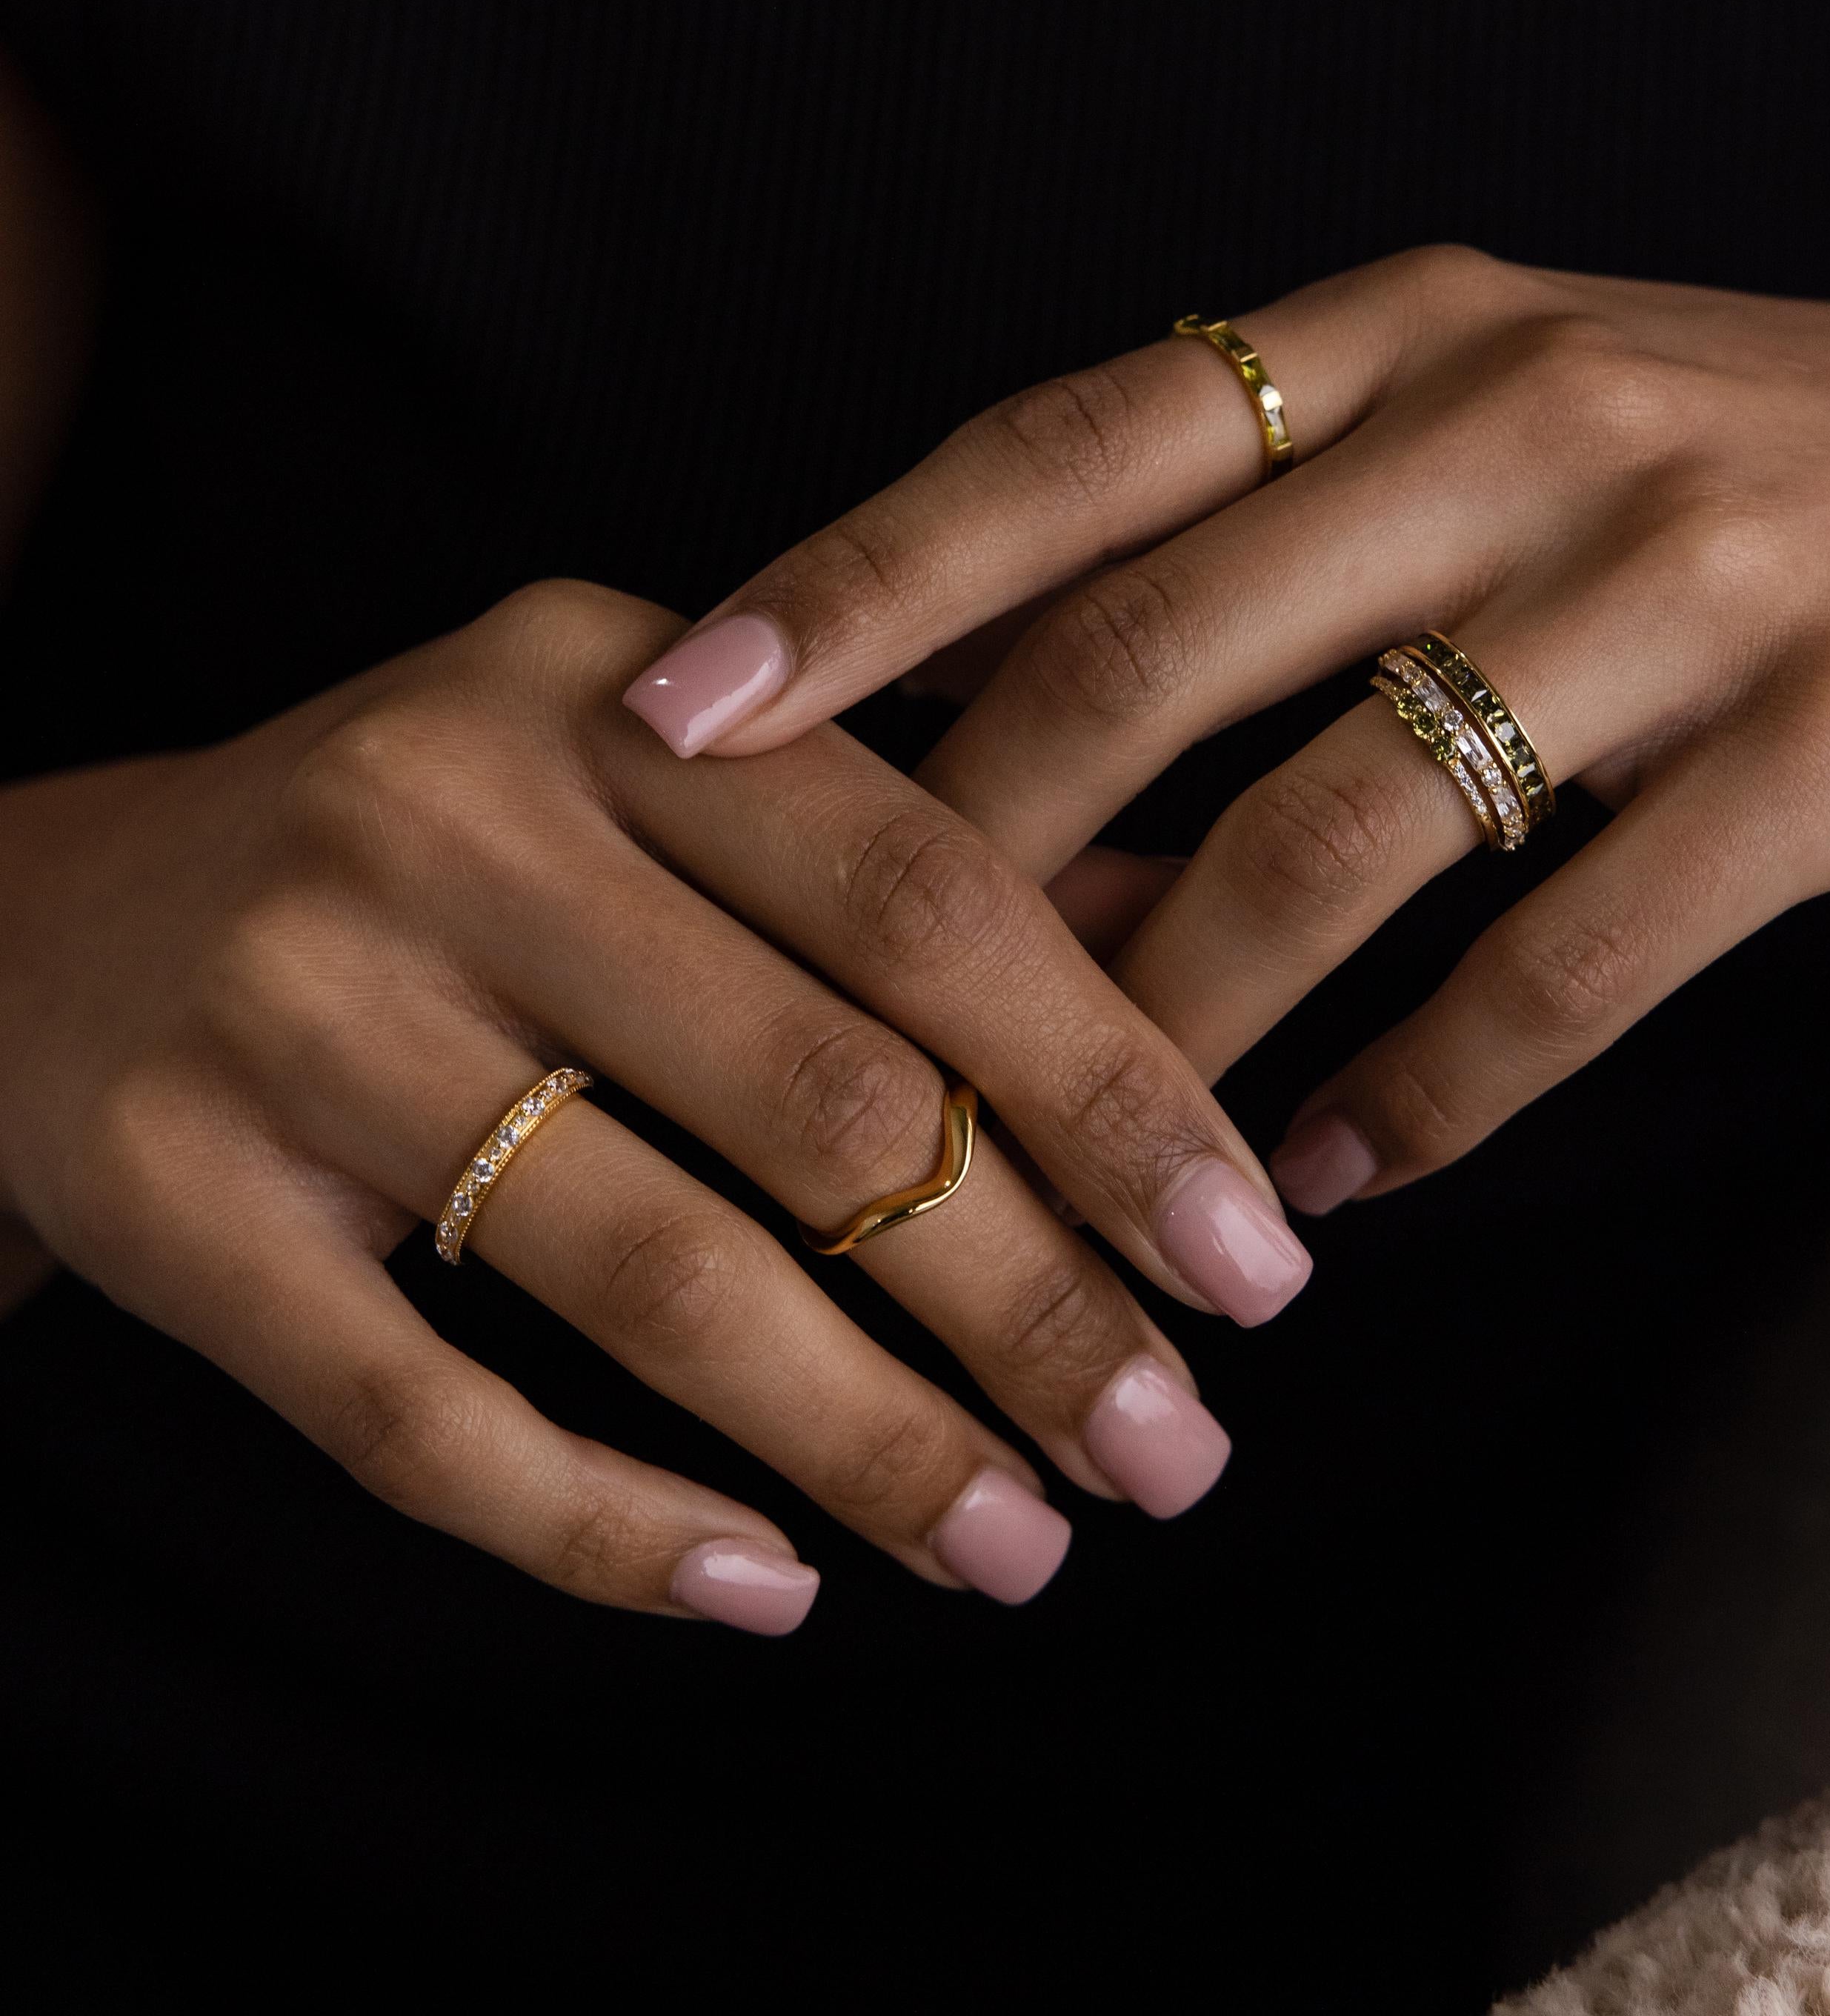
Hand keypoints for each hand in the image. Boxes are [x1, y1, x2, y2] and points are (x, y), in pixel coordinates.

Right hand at [0, 582, 1307, 1632]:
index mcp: (618, 693)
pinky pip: (417, 1415)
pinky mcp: (168, 1192)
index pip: (928, 896)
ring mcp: (296, 1001)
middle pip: (821, 1096)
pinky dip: (609, 1527)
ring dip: (869, 1442)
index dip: (1112, 1091)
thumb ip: (922, 847)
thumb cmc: (450, 859)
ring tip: (1017, 1553)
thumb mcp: (672, 788)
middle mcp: (452, 813)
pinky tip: (770, 1591)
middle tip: (1174, 1455)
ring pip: (650, 1270)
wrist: (54, 922)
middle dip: (1034, 1306)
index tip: (1254, 1268)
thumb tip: (1196, 946)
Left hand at [629, 247, 1829, 1209]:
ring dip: (1174, 1029)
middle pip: (1152, 660)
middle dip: (966, 864)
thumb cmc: (1794, 482)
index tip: (674, 711)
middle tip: (836, 1030)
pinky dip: (1423, 1093)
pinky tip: (1332, 1172)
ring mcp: (1692, 574)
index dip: (850, 582)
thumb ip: (1299, 560)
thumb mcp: (1534, 442)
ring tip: (1079, 1168)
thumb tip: (1049, 765)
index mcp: (1426, 329)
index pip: (1064, 451)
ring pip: (1335, 842)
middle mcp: (1533, 417)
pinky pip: (1562, 965)